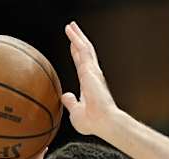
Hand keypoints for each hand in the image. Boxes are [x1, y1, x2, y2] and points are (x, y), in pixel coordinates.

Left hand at [62, 21, 119, 136]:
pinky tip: (71, 31)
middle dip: (78, 40)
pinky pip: (83, 50)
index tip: (72, 46)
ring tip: (70, 25)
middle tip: (73, 29)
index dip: (76, 55)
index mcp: (88, 85)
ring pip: (84, 48)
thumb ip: (71, 102)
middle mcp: (92, 76)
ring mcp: (92, 72)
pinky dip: (77, 39)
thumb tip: (65, 95)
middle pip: (84, 53)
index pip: (81, 66)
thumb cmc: (92, 122)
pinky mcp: (90, 70)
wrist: (103, 122)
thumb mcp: (76, 112)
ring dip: (77, 36)